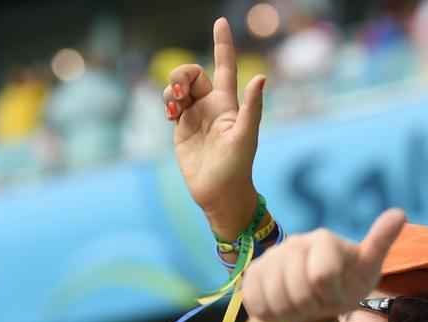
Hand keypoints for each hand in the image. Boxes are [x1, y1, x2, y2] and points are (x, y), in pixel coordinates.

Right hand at [165, 18, 263, 238]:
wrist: (219, 193)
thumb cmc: (238, 167)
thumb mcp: (246, 135)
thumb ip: (252, 106)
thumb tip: (261, 77)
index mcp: (228, 104)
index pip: (225, 66)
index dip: (223, 44)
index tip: (221, 21)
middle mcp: (212, 106)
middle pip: (193, 73)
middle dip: (182, 74)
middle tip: (179, 90)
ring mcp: (195, 116)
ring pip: (178, 87)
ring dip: (171, 88)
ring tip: (173, 106)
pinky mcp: (181, 129)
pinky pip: (170, 105)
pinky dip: (167, 102)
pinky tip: (170, 115)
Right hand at [241, 209, 405, 321]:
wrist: (317, 299)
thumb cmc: (346, 282)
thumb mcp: (367, 269)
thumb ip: (379, 242)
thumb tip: (400, 213)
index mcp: (323, 239)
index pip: (321, 275)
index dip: (329, 295)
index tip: (336, 295)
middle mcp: (294, 243)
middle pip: (297, 290)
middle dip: (312, 306)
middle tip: (319, 304)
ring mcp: (270, 258)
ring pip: (274, 298)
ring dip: (292, 312)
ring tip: (303, 307)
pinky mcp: (252, 274)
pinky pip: (256, 302)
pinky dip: (272, 314)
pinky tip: (284, 307)